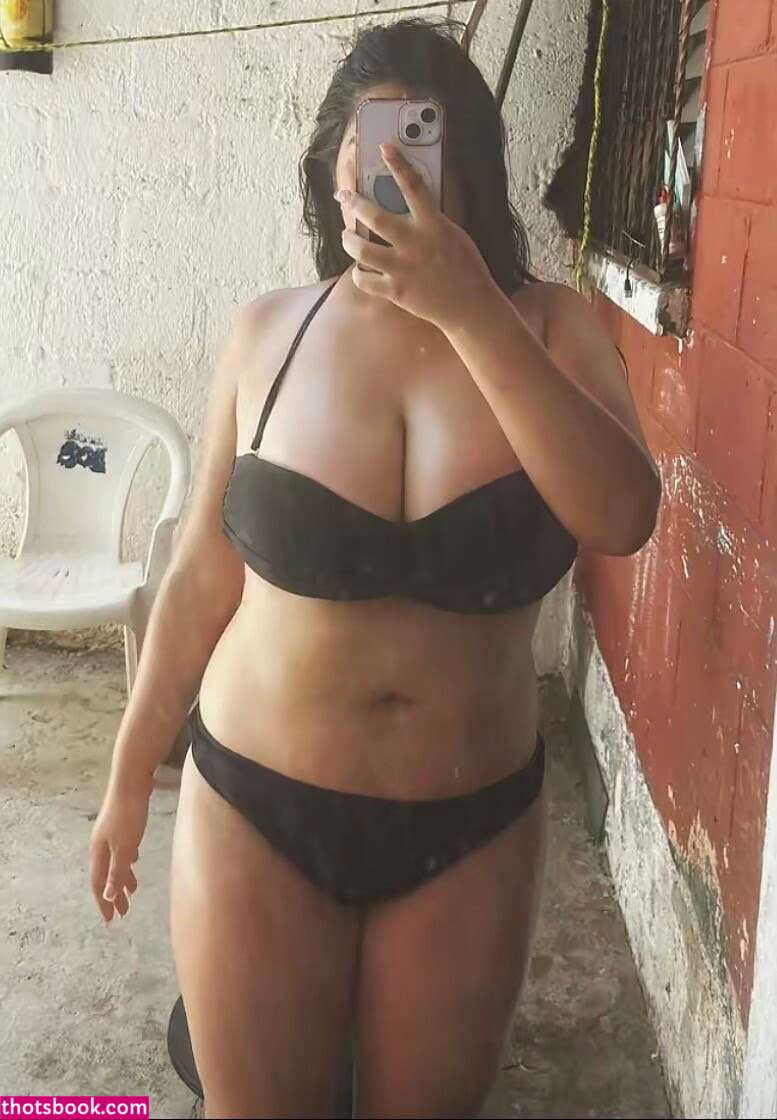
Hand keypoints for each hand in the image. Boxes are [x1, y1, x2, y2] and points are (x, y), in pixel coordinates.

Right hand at [89, 784, 148, 922]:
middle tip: (122, 912)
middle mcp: (100, 844)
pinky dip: (126, 860)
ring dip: (122, 878)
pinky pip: (122, 849)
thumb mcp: (124, 847)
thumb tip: (107, 897)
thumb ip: (116, 872)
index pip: (99, 884)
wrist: (131, 781)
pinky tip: (134, 860)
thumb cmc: (128, 815)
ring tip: (132, 892)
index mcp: (98, 852)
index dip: (104, 902)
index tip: (111, 920)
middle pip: (106, 874)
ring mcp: (110, 833)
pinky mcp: (122, 824)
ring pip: (115, 862)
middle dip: (113, 894)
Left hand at [336, 141, 497, 332]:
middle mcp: (415, 244)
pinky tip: (360, 269)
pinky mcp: (396, 291)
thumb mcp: (453, 235)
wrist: (470, 307)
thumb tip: (407, 208)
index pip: (414, 186)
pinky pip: (365, 280)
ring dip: (349, 240)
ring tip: (347, 236)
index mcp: (434, 225)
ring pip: (362, 250)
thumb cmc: (466, 268)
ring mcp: (403, 269)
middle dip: (354, 203)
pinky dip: (359, 274)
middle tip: (343, 196)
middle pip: (376, 217)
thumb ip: (430, 221)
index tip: (384, 147)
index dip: (398, 164)